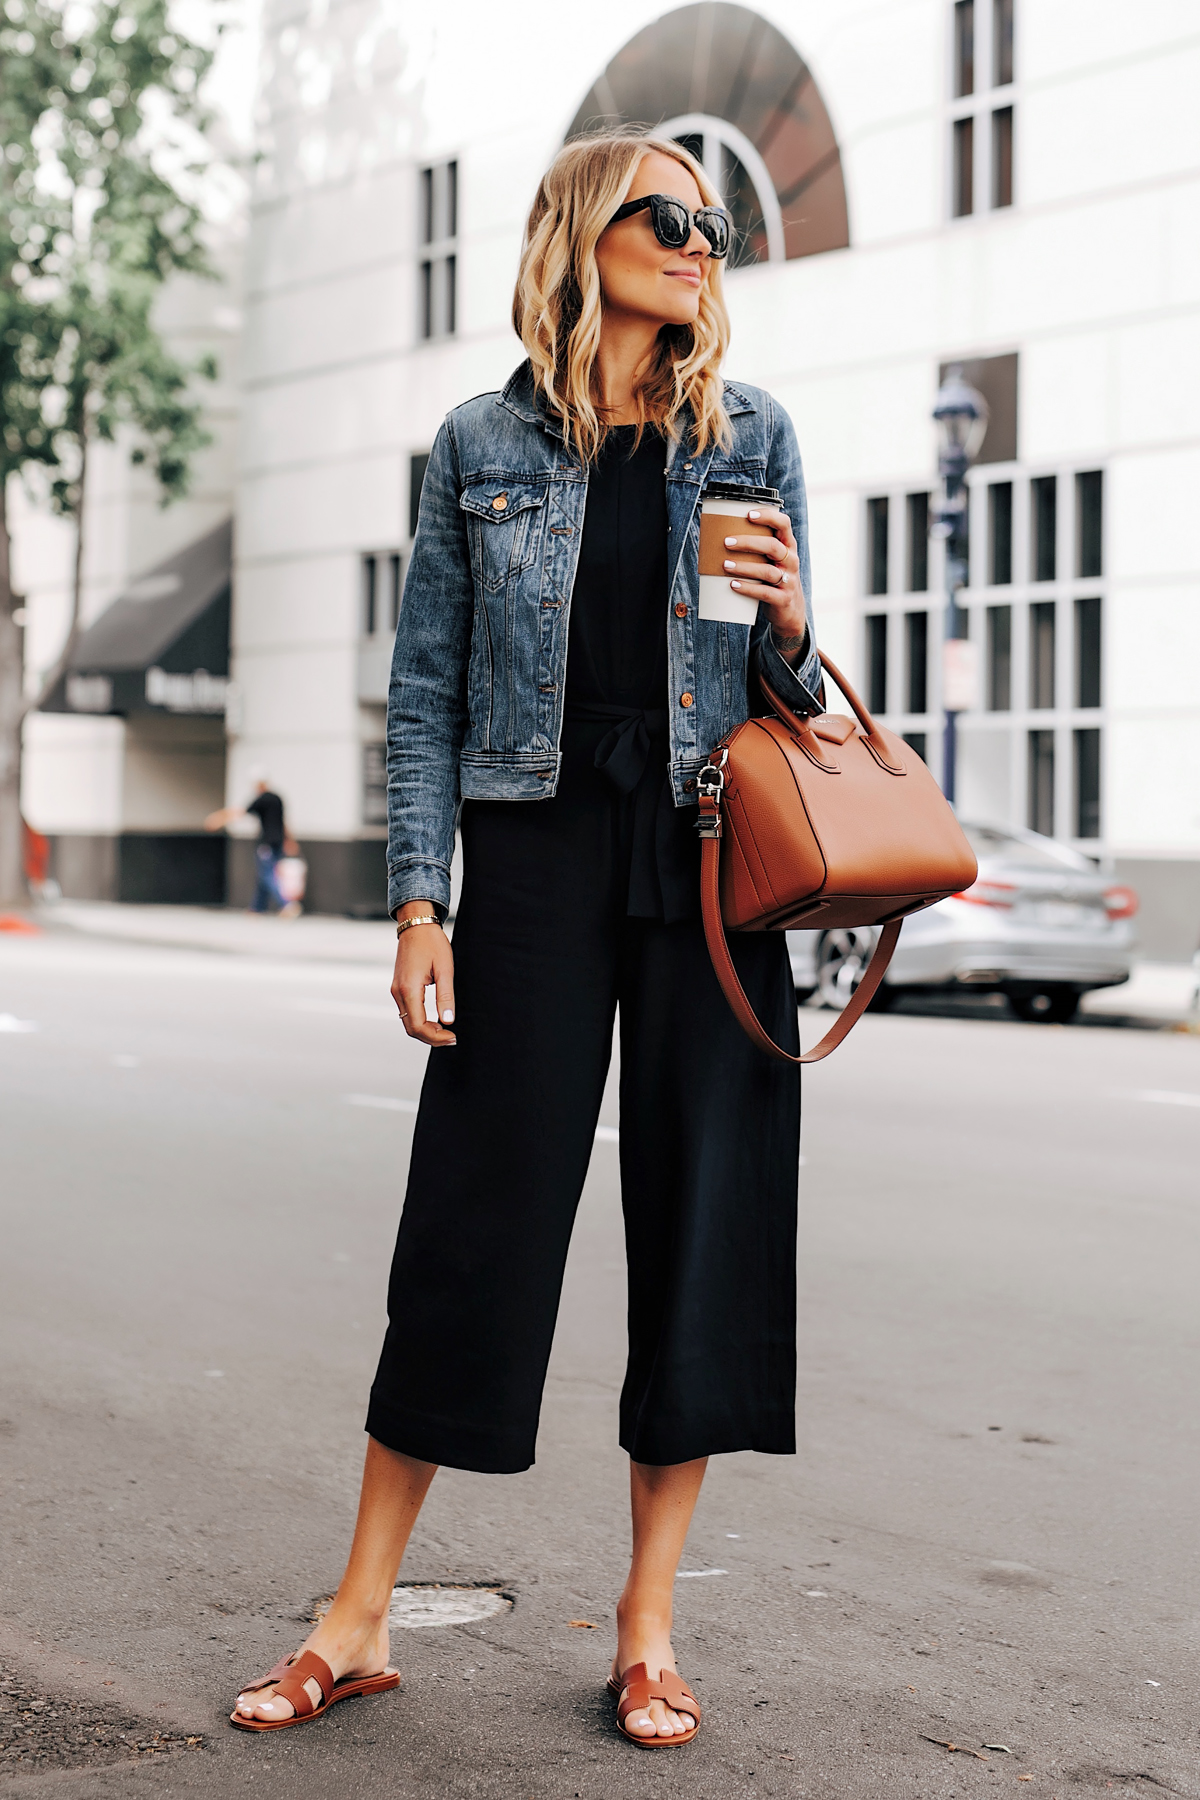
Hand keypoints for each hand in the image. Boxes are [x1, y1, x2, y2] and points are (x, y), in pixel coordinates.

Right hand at [391, 902, 455, 1046]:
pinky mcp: (398, 988)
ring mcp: (396, 990)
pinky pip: (407, 1012)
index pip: (418, 1025)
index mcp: (409, 989)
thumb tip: (448, 1020)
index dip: (436, 1037)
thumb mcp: (445, 969)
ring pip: (407, 1022)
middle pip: (411, 1028)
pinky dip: (420, 1021)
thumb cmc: (431, 942)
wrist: (415, 925)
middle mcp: (398, 992)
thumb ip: (446, 996)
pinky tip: (434, 1020)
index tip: (452, 1036)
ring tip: (445, 1031)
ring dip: (425, 1031)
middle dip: (431, 1037)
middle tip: (451, 1038)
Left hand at [721, 506, 806, 660]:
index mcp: (788, 546)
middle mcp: (791, 561)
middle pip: (773, 546)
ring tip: (726, 565)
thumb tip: (716, 537)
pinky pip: (765, 593)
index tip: (748, 514)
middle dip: (749, 542)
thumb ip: (755, 549)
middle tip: (727, 542)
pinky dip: (748, 588)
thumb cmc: (772, 579)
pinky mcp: (783, 599)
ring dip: (744, 567)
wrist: (790, 611)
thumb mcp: (770, 561)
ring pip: (767, 571)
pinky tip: (733, 585)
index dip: (768, 516)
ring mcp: (789, 581)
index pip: (783, 524)